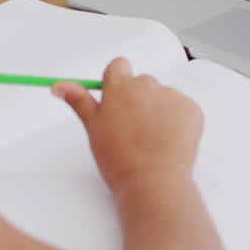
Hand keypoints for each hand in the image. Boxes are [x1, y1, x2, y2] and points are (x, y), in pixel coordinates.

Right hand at [51, 57, 202, 193]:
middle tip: (133, 129)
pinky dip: (178, 121)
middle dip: (138, 100)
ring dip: (158, 110)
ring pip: (163, 96)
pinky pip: (183, 108)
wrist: (153, 183)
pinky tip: (169, 142)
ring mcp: (172, 96)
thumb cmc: (119, 160)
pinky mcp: (192, 109)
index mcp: (119, 87)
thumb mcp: (93, 128)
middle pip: (142, 82)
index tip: (117, 102)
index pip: (119, 65)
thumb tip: (57, 85)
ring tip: (152, 140)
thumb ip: (79, 101)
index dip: (118, 83)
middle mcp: (147, 85)